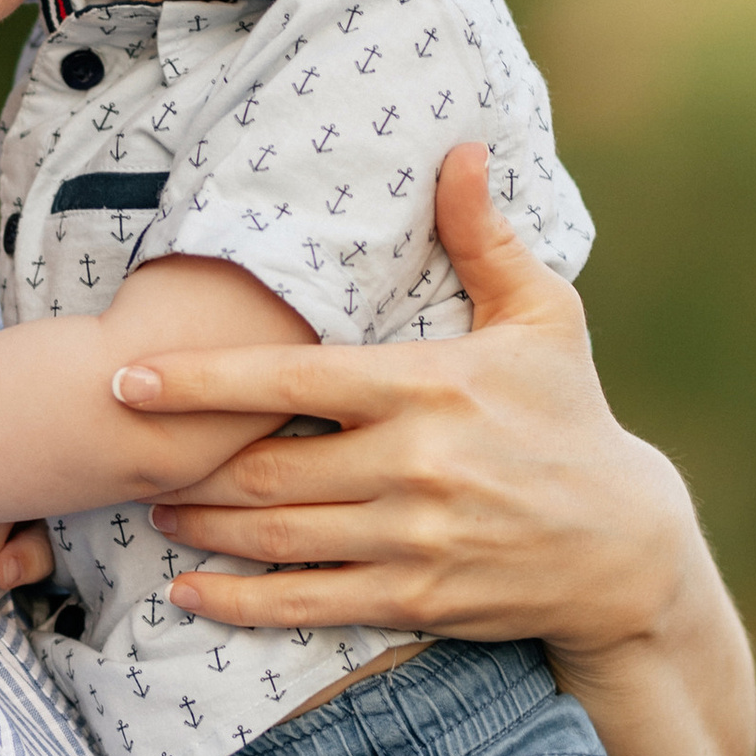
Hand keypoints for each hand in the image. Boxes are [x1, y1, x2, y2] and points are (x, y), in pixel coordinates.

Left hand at [126, 143, 696, 660]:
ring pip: (277, 538)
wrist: (626, 547)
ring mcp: (414, 539)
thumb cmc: (570, 417)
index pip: (292, 377)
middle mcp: (414, 465)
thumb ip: (484, 239)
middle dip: (187, 465)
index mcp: (427, 387)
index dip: (202, 381)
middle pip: (267, 468)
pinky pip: (307, 604)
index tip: (129, 378)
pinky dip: (238, 604)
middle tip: (128, 455)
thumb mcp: (543, 318)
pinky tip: (189, 593)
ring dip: (202, 528)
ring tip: (155, 511)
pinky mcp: (417, 600)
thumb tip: (459, 150)